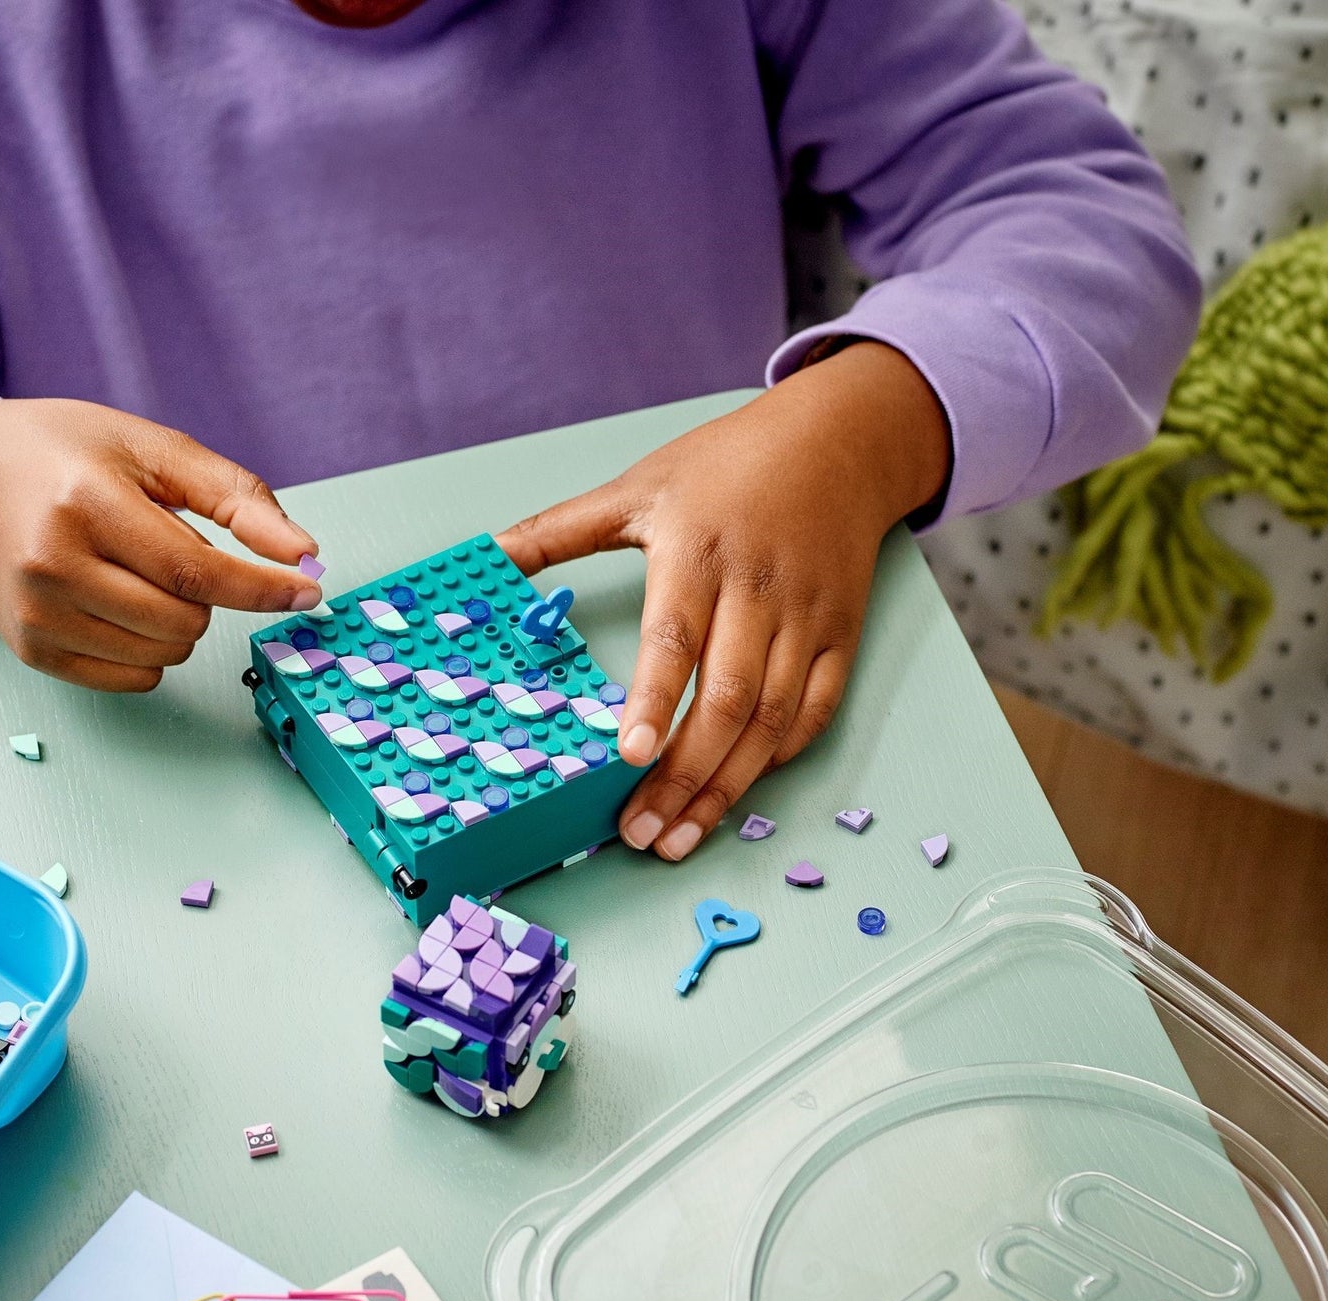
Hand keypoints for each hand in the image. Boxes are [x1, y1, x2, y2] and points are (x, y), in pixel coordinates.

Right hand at [0, 398, 321, 689]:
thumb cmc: (63, 455)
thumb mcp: (150, 448)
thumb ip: (234, 497)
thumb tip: (304, 553)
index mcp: (85, 502)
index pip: (195, 571)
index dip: (261, 587)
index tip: (307, 590)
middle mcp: (53, 564)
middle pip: (184, 619)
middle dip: (207, 594)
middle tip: (169, 549)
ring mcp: (38, 615)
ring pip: (164, 654)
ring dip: (178, 621)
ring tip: (137, 571)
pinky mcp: (32, 650)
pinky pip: (133, 678)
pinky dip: (149, 649)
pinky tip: (120, 604)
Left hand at [497, 341, 948, 859]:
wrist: (840, 440)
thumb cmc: (728, 464)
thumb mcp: (638, 485)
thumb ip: (558, 529)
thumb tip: (486, 554)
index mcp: (698, 551)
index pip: (676, 638)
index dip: (654, 701)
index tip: (630, 756)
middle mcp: (757, 590)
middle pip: (727, 699)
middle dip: (683, 775)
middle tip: (641, 831)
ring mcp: (806, 617)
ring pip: (772, 719)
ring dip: (727, 786)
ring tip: (679, 834)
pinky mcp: (841, 636)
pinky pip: (814, 711)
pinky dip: (776, 757)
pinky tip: (736, 790)